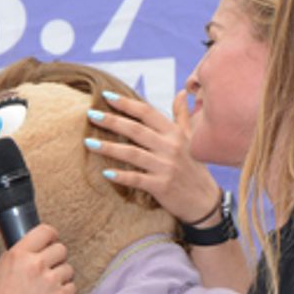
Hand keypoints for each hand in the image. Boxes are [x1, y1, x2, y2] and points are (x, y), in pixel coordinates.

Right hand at [0, 224, 75, 293]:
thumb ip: (17, 256)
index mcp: (18, 255)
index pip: (45, 231)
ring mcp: (49, 281)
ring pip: (69, 268)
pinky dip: (65, 293)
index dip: (51, 236)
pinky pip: (72, 287)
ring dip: (62, 276)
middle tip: (49, 268)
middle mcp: (35, 264)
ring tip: (48, 287)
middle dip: (57, 258)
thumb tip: (33, 246)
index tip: (52, 241)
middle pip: (61, 248)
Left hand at [86, 91, 221, 224]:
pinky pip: (136, 179)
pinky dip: (121, 176)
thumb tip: (182, 92)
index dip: (126, 103)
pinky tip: (105, 173)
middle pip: (136, 130)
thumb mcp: (191, 139)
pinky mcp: (161, 186)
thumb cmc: (194, 168)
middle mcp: (170, 147)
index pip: (147, 112)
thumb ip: (181, 115)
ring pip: (132, 153)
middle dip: (112, 121)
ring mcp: (165, 167)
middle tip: (90, 114)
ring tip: (88, 143)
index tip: (106, 95)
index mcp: (174, 133)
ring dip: (109, 148)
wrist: (205, 201)